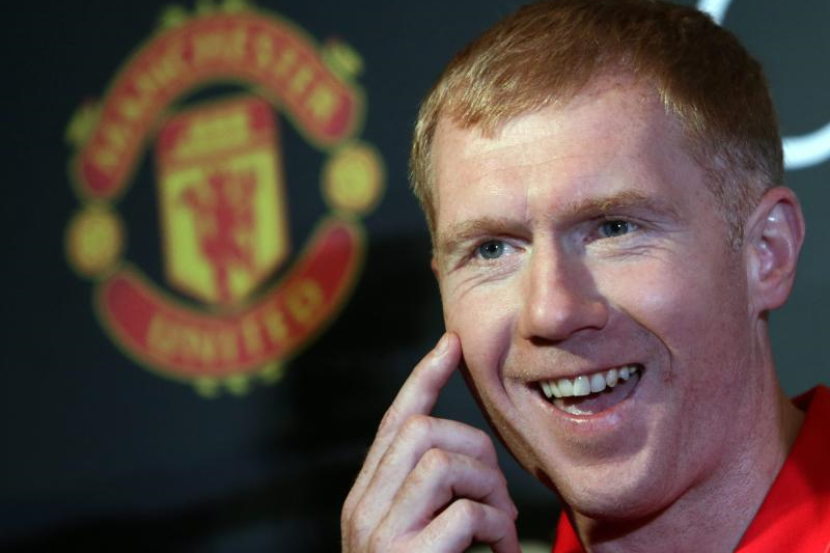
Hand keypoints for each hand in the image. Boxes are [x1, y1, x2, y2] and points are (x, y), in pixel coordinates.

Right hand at [341, 333, 519, 552]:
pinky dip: (497, 526)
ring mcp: (380, 534)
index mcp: (365, 498)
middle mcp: (362, 509)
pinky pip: (465, 513)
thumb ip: (425, 495)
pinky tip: (504, 549)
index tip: (452, 342)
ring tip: (503, 524)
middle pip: (421, 431)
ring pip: (441, 463)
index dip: (425, 378)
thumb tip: (471, 456)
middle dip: (475, 448)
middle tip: (499, 495)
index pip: (394, 422)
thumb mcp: (415, 533)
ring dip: (488, 488)